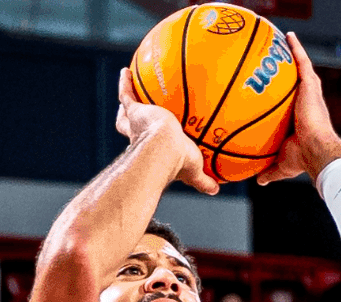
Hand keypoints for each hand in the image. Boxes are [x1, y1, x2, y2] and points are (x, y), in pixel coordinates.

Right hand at [115, 69, 217, 194]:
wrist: (165, 151)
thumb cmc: (179, 163)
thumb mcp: (195, 171)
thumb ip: (202, 179)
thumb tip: (215, 190)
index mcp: (151, 148)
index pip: (146, 143)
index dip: (145, 138)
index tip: (148, 133)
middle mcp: (140, 135)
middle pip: (129, 125)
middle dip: (129, 118)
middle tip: (130, 108)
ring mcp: (136, 121)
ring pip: (127, 107)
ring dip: (127, 94)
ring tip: (128, 80)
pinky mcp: (135, 110)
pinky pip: (126, 93)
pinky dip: (125, 83)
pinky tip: (126, 71)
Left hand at [255, 34, 340, 185]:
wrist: (316, 151)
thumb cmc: (303, 159)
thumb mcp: (281, 164)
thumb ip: (270, 170)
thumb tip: (259, 180)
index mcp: (304, 119)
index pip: (295, 105)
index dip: (289, 98)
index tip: (280, 92)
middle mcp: (309, 104)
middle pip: (300, 84)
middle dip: (293, 73)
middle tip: (283, 62)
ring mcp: (310, 93)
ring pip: (302, 69)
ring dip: (296, 55)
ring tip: (287, 40)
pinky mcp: (311, 86)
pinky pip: (302, 62)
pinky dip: (296, 48)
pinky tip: (289, 36)